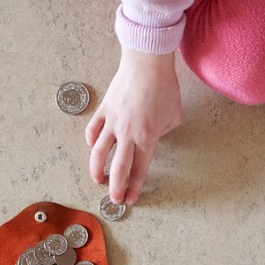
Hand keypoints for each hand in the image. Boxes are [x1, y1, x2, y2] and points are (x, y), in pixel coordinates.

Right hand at [85, 48, 180, 205]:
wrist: (147, 64)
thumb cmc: (163, 88)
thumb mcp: (173, 117)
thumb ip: (162, 133)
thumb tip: (151, 139)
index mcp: (147, 138)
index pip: (139, 170)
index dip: (134, 188)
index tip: (131, 200)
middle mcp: (127, 134)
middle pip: (118, 168)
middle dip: (115, 187)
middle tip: (114, 199)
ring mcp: (112, 122)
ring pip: (98, 152)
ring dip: (96, 169)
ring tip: (98, 179)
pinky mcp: (104, 109)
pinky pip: (93, 129)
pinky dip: (91, 141)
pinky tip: (92, 147)